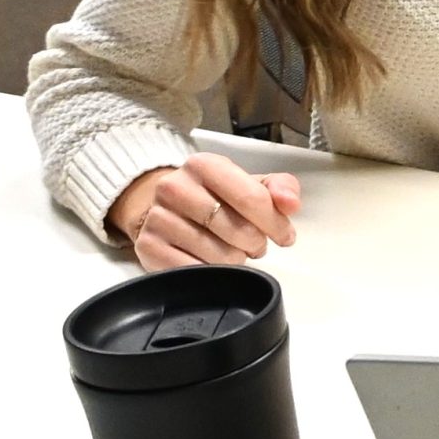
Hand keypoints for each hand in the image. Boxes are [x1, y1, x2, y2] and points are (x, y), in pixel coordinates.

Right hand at [108, 153, 302, 270]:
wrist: (166, 207)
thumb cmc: (215, 196)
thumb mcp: (250, 184)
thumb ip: (280, 188)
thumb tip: (291, 203)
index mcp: (204, 165)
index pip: (251, 198)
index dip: (276, 223)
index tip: (285, 236)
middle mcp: (175, 187)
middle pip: (237, 229)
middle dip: (256, 243)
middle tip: (255, 243)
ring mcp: (158, 217)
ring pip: (218, 254)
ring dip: (235, 259)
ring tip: (233, 250)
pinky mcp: (148, 246)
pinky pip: (194, 270)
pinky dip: (212, 272)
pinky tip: (213, 262)